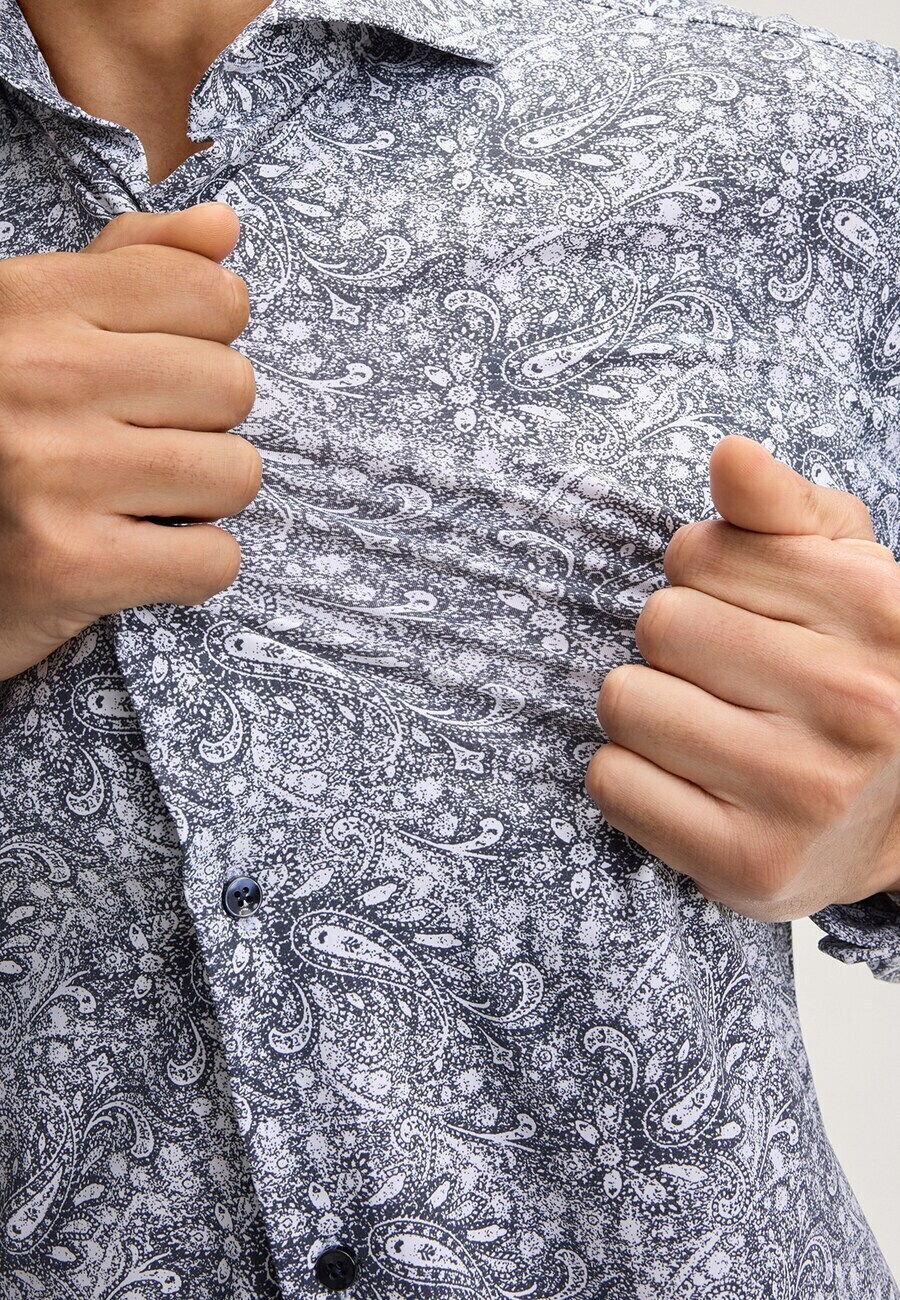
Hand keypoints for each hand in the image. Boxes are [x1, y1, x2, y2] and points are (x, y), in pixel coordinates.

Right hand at [0, 202, 260, 681]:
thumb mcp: (30, 325)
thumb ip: (128, 268)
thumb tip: (223, 225)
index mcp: (29, 302)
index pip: (210, 293)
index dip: (208, 338)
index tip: (163, 368)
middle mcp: (39, 376)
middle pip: (232, 385)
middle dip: (203, 423)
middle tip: (140, 442)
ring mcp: (54, 472)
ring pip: (235, 473)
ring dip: (204, 498)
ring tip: (139, 498)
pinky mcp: (69, 564)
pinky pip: (215, 560)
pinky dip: (193, 568)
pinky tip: (137, 555)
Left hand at [585, 434, 899, 920]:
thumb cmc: (854, 669)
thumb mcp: (845, 570)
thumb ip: (783, 507)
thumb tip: (728, 454)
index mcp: (880, 613)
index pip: (697, 554)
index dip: (701, 576)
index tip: (743, 609)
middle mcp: (854, 705)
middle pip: (658, 625)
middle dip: (676, 642)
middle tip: (726, 675)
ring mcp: (803, 794)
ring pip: (625, 701)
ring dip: (649, 706)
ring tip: (708, 725)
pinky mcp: (749, 865)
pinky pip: (612, 782)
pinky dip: (632, 774)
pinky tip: (690, 777)